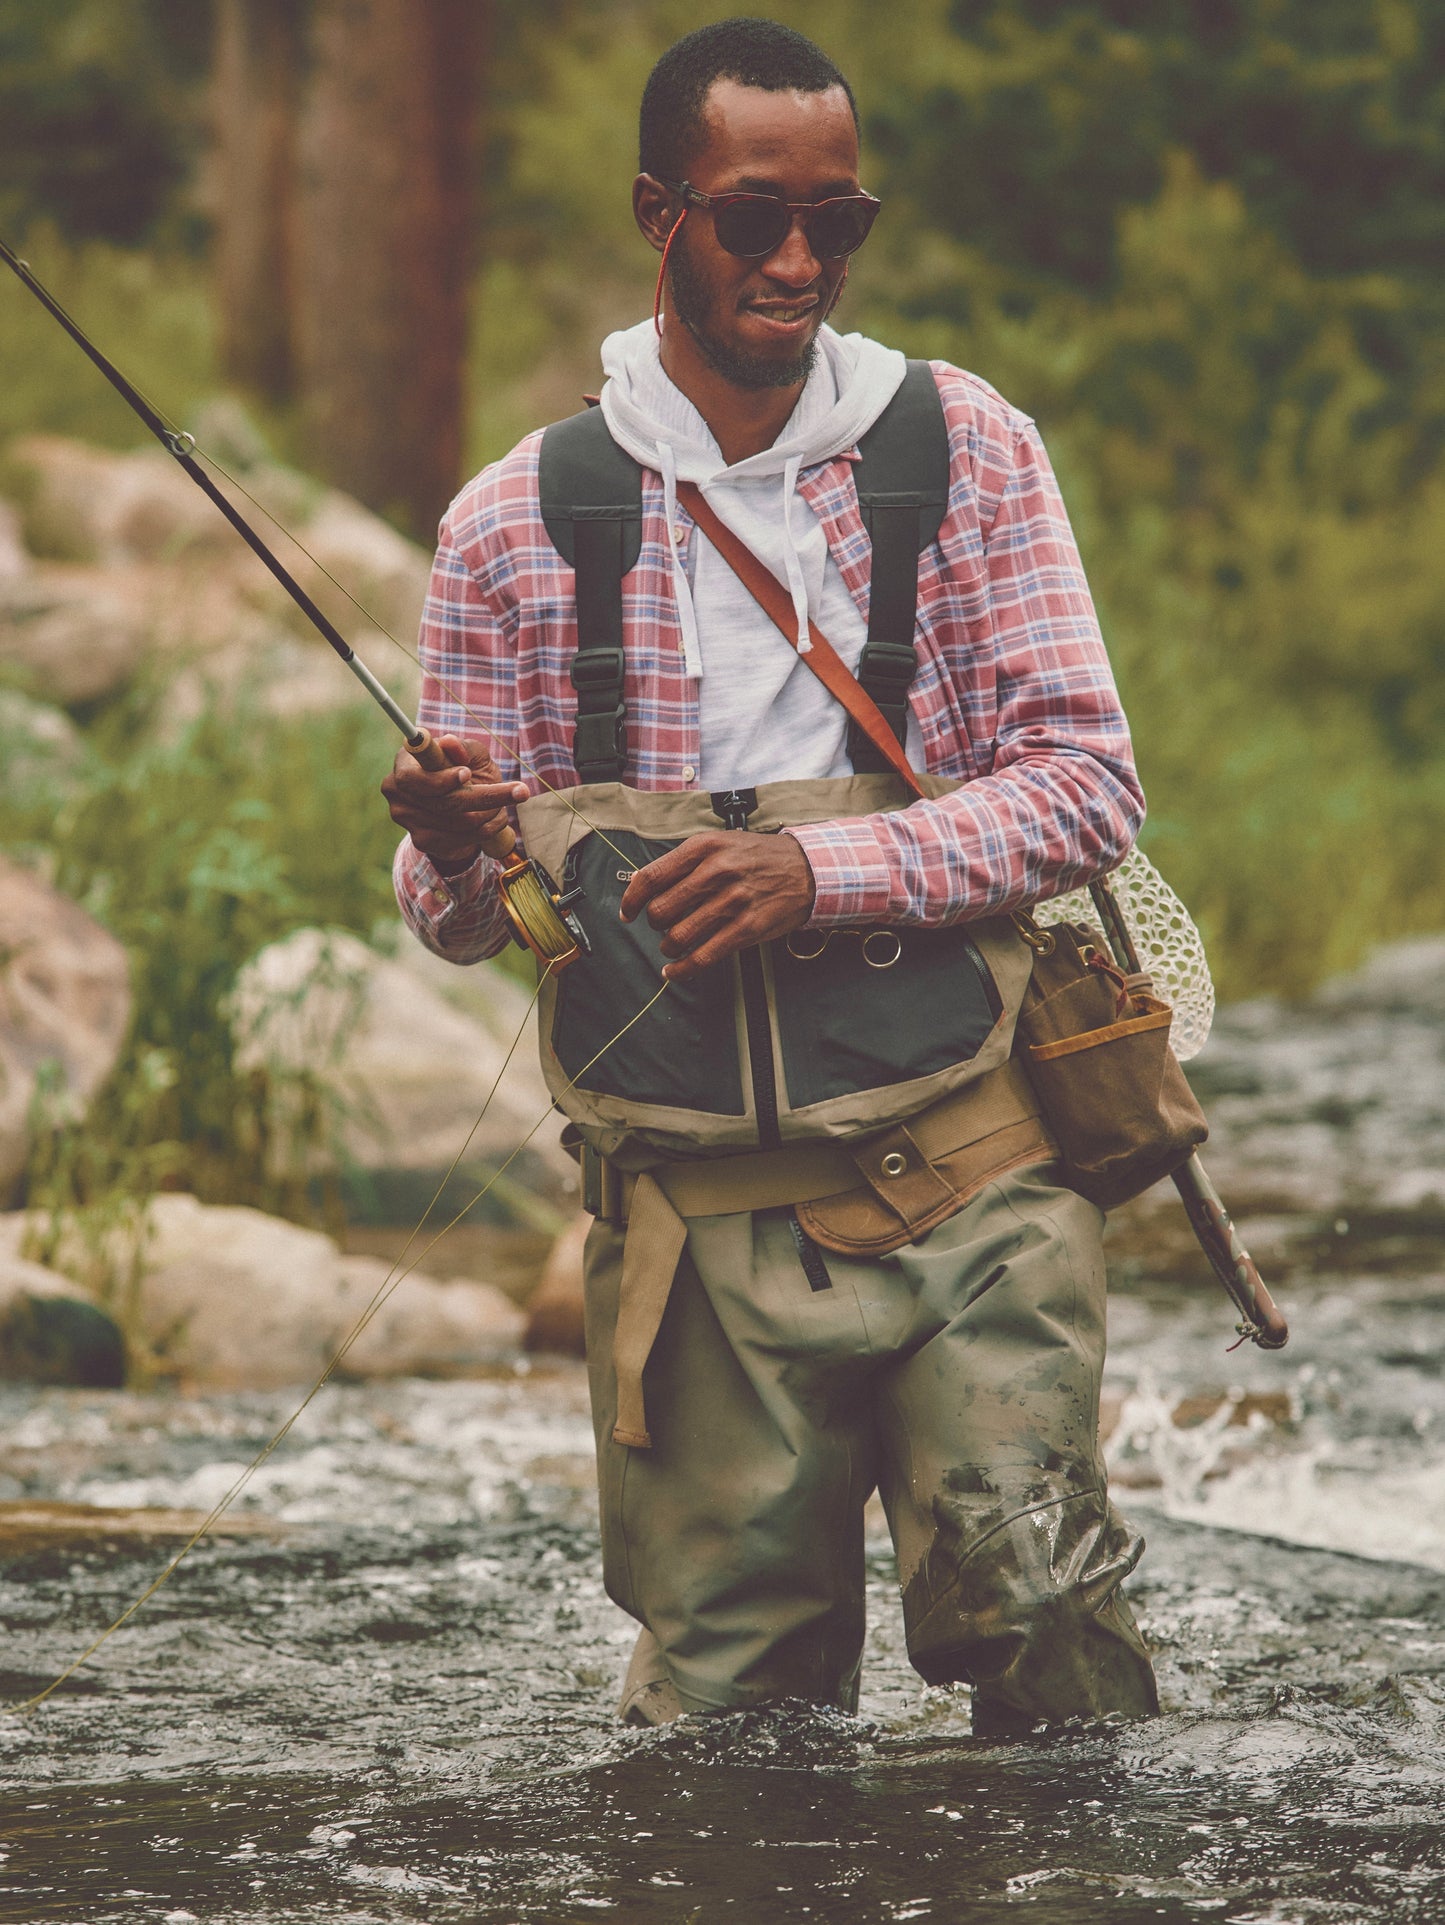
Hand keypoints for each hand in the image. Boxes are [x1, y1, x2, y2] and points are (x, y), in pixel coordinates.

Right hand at [381, 734, 528, 873]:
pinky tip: (496, 818)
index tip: (468, 774)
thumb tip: (450, 743)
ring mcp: (407, 819)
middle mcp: (397, 791)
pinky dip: (487, 829)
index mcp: (405, 762)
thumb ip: (463, 747)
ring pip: (459, 822)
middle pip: (444, 802)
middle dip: (487, 797)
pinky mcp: (422, 841)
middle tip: (520, 791)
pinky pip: (463, 838)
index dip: (442, 778)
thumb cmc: (466, 768)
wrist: (462, 803)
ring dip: (491, 813)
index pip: (415, 777)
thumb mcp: (470, 754)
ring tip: (506, 803)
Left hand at [619, 832, 816, 982]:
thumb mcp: (720, 844)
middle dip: (654, 924)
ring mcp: (733, 901)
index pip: (651, 877)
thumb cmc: (758, 857)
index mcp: (704, 848)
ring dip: (668, 947)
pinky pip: (704, 956)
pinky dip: (683, 969)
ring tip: (672, 945)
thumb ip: (683, 862)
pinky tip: (675, 971)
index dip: (632, 899)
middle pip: (661, 909)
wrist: (807, 869)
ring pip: (679, 936)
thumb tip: (641, 884)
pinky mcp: (747, 928)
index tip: (628, 912)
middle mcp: (717, 872)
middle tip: (661, 926)